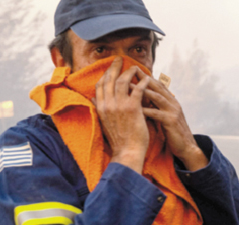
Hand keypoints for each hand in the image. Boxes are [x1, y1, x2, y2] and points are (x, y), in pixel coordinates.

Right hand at [95, 57, 149, 172]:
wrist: (127, 152)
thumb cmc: (119, 140)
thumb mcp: (103, 123)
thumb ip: (99, 109)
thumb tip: (92, 99)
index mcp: (100, 108)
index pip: (100, 85)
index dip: (105, 74)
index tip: (110, 67)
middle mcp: (108, 105)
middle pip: (109, 80)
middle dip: (114, 67)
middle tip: (120, 59)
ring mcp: (119, 106)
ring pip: (122, 82)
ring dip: (129, 72)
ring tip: (135, 67)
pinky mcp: (132, 109)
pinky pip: (137, 90)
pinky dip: (142, 82)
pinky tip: (147, 78)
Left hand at [133, 68, 208, 171]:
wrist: (187, 147)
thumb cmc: (173, 133)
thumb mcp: (166, 116)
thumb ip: (158, 107)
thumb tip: (144, 100)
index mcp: (172, 101)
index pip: (158, 85)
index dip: (146, 77)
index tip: (133, 70)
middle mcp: (173, 103)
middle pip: (157, 86)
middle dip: (143, 78)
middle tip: (130, 70)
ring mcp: (173, 111)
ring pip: (157, 97)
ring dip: (142, 90)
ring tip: (128, 86)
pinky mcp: (171, 121)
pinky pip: (156, 113)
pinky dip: (145, 109)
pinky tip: (134, 108)